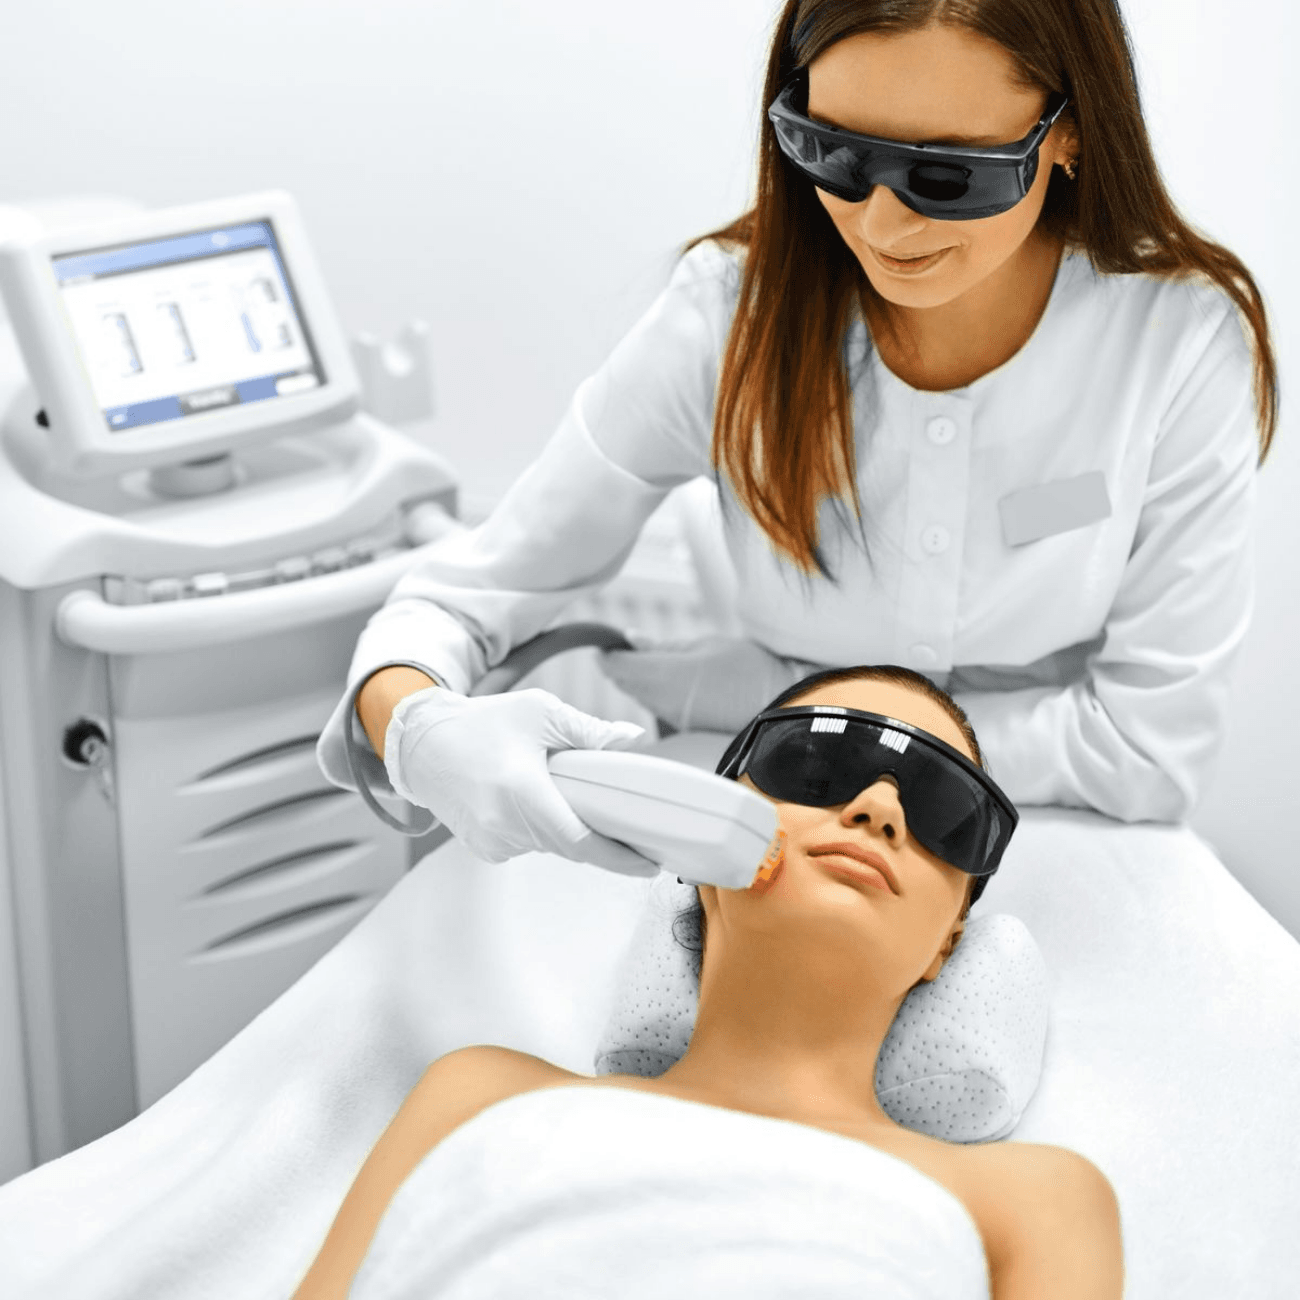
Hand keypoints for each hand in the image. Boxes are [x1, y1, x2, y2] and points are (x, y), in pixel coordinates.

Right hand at [384, 686, 656, 873]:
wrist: (423, 744)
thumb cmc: (480, 724)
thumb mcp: (539, 713)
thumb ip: (589, 730)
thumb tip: (632, 739)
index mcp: (521, 794)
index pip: (581, 842)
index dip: (619, 859)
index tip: (649, 864)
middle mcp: (504, 826)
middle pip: (571, 843)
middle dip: (595, 829)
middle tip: (617, 810)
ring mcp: (492, 843)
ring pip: (550, 844)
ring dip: (564, 823)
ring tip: (558, 788)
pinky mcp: (485, 849)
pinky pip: (528, 844)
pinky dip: (540, 826)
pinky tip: (531, 799)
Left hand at [599, 635, 811, 733]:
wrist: (786, 710)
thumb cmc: (752, 670)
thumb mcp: (707, 646)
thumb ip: (664, 646)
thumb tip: (631, 639)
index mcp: (663, 674)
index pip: (618, 665)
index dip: (608, 652)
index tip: (609, 642)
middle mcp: (661, 701)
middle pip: (625, 682)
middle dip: (622, 666)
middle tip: (630, 649)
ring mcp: (671, 719)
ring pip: (641, 697)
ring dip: (639, 681)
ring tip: (656, 664)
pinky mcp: (684, 731)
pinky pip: (658, 709)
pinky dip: (656, 694)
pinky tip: (673, 684)